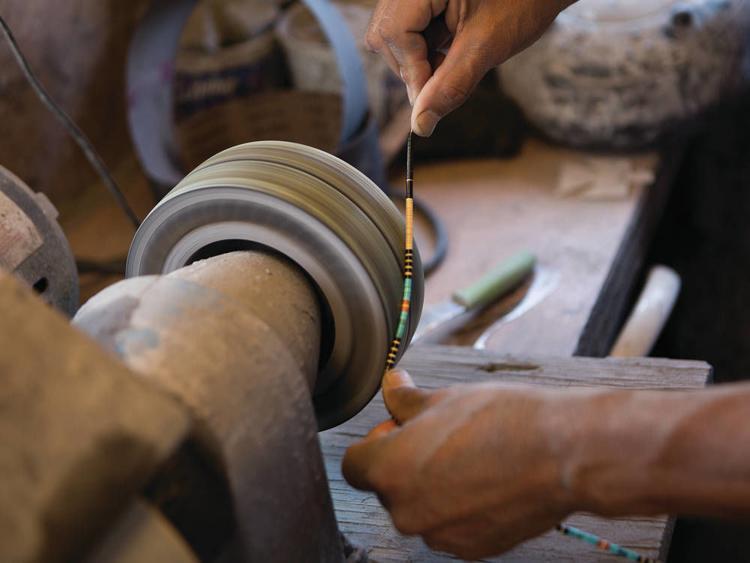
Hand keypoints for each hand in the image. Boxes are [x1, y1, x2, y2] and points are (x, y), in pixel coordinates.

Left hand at [342, 369, 576, 558]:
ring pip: (420, 507)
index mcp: (389, 471)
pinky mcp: (470, 549)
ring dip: (433, 486)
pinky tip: (488, 480)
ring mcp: (438, 535)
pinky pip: (450, 525)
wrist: (561, 455)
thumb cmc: (501, 420)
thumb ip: (405, 400)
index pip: (355, 465)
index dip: (375, 443)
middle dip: (405, 463)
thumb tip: (390, 384)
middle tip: (441, 437)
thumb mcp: (443, 399)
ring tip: (471, 457)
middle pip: (388, 487)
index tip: (400, 429)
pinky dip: (460, 507)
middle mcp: (406, 511)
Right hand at [366, 0, 572, 136]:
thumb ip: (450, 86)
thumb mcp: (485, 48)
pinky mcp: (424, 1)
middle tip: (443, 78)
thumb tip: (420, 125)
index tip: (429, 96)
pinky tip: (450, 48)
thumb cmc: (524, 1)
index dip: (410, 68)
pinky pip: (409, 29)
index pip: (394, 31)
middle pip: (386, 34)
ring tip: (452, 58)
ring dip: (418, 60)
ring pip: (393, 35)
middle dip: (411, 65)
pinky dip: (426, 49)